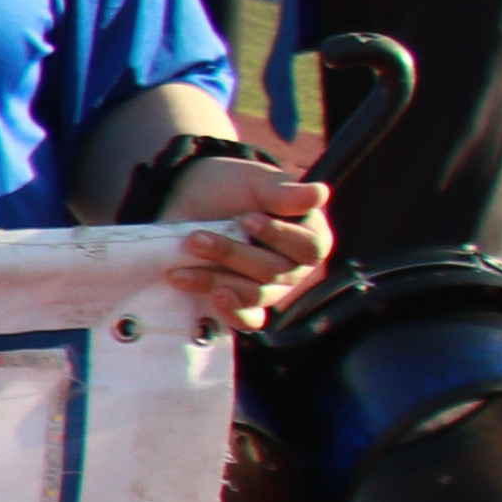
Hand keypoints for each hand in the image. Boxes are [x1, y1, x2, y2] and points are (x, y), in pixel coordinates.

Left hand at [159, 152, 331, 333]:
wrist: (186, 199)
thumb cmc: (230, 186)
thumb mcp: (254, 180)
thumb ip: (283, 190)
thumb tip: (319, 194)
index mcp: (308, 237)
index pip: (308, 248)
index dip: (279, 236)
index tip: (246, 219)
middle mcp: (293, 267)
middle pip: (276, 273)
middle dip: (234, 255)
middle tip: (197, 239)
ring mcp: (266, 288)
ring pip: (255, 295)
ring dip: (218, 282)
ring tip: (181, 270)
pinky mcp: (239, 302)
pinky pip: (249, 321)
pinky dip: (233, 314)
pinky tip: (212, 300)